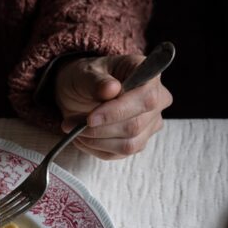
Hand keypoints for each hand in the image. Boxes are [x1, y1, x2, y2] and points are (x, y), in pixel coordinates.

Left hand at [53, 53, 172, 159]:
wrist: (81, 92)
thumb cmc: (86, 78)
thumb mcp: (84, 73)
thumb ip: (96, 81)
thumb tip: (111, 88)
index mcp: (149, 76)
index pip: (146, 99)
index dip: (118, 111)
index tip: (90, 118)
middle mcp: (157, 100)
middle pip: (135, 125)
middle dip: (99, 129)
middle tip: (70, 123)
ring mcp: (150, 123)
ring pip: (129, 144)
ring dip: (95, 140)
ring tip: (74, 128)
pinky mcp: (139, 141)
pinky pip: (119, 154)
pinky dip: (96, 148)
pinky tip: (82, 136)